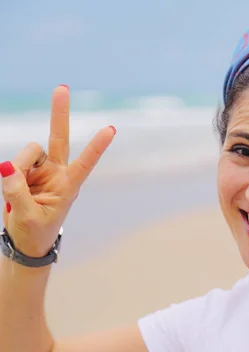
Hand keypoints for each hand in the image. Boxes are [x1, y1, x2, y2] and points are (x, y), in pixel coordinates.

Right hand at [0, 85, 115, 258]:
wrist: (27, 240)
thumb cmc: (36, 231)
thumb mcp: (28, 217)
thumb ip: (17, 192)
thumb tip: (5, 166)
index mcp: (69, 186)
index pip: (85, 163)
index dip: (96, 147)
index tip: (111, 129)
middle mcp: (58, 172)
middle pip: (59, 138)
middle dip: (59, 113)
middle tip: (62, 87)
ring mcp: (42, 169)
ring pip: (28, 151)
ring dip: (19, 167)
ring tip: (17, 190)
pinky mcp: (25, 170)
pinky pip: (14, 162)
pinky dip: (10, 173)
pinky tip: (12, 188)